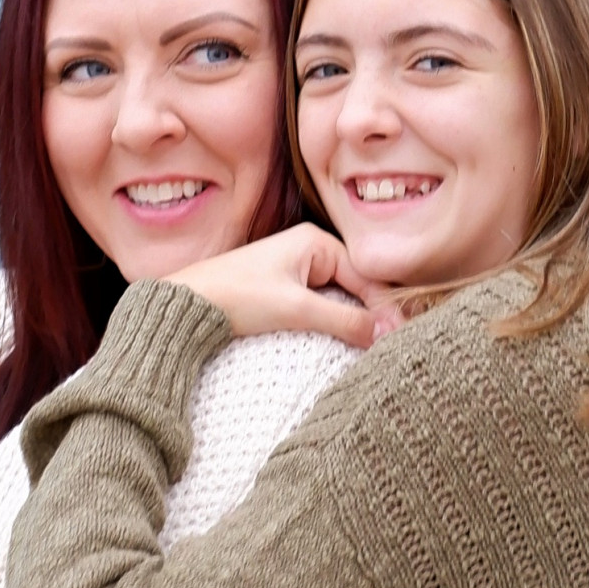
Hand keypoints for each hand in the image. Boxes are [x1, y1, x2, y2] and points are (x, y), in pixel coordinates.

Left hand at [173, 224, 389, 344]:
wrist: (188, 306)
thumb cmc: (238, 297)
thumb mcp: (296, 309)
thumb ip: (344, 320)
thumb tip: (386, 333)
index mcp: (315, 241)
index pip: (365, 275)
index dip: (385, 307)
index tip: (400, 336)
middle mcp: (310, 250)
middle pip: (356, 285)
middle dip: (373, 313)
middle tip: (392, 344)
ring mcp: (297, 270)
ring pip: (340, 297)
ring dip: (354, 320)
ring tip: (376, 346)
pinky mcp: (285, 290)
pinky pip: (322, 305)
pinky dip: (335, 322)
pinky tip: (345, 341)